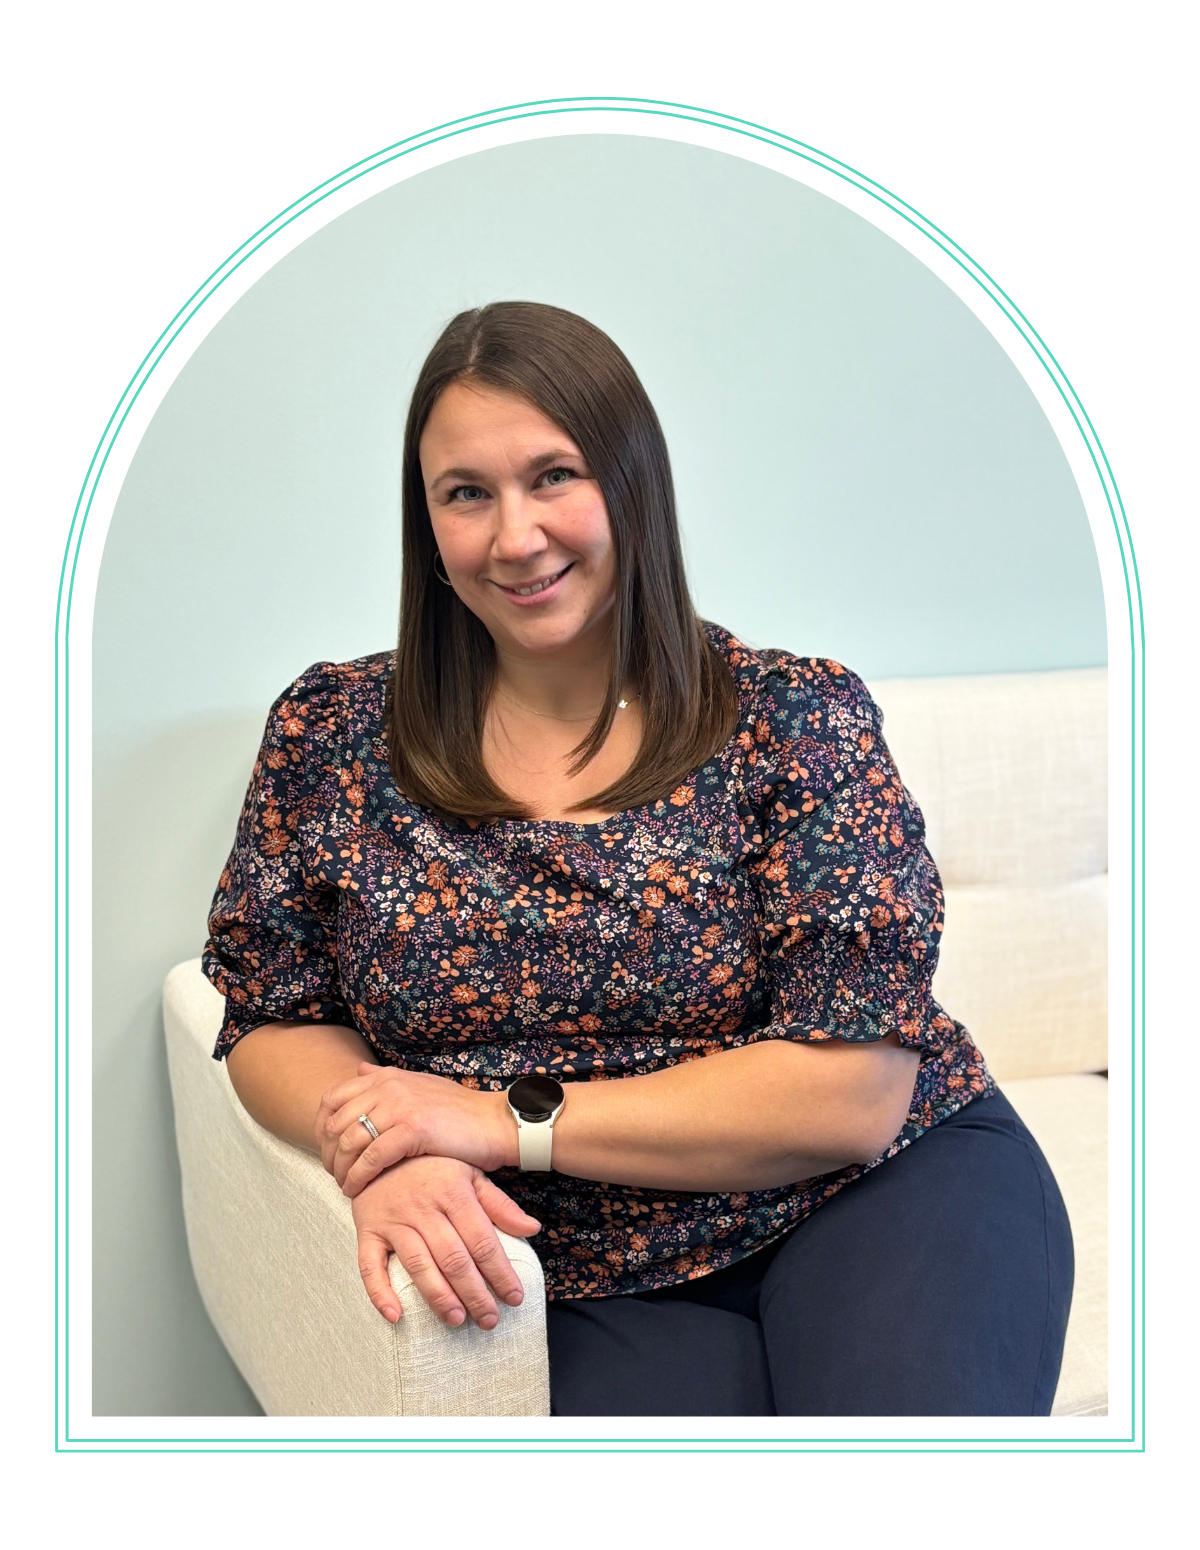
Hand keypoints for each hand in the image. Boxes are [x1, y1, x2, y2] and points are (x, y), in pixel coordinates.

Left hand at [316, 1062, 514, 1195]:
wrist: (494, 1123)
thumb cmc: (458, 1111)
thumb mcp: (418, 1085)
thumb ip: (386, 1080)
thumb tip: (359, 1070)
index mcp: (386, 1077)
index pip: (333, 1099)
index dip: (323, 1129)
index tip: (328, 1151)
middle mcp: (388, 1087)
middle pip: (336, 1123)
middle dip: (328, 1153)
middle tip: (335, 1174)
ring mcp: (400, 1106)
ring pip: (349, 1142)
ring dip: (341, 1169)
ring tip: (345, 1186)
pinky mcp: (412, 1129)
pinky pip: (371, 1158)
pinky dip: (358, 1177)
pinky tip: (357, 1190)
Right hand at [351, 1155, 540, 1328]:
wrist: (379, 1148)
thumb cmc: (432, 1167)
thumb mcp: (469, 1174)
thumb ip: (499, 1204)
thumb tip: (533, 1228)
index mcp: (453, 1192)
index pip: (482, 1240)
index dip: (500, 1272)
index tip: (515, 1297)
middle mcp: (424, 1208)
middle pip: (453, 1258)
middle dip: (475, 1293)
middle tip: (490, 1320)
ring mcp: (394, 1221)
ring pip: (418, 1265)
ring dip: (438, 1296)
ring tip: (457, 1320)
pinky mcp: (368, 1232)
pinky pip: (370, 1266)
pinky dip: (380, 1293)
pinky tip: (395, 1316)